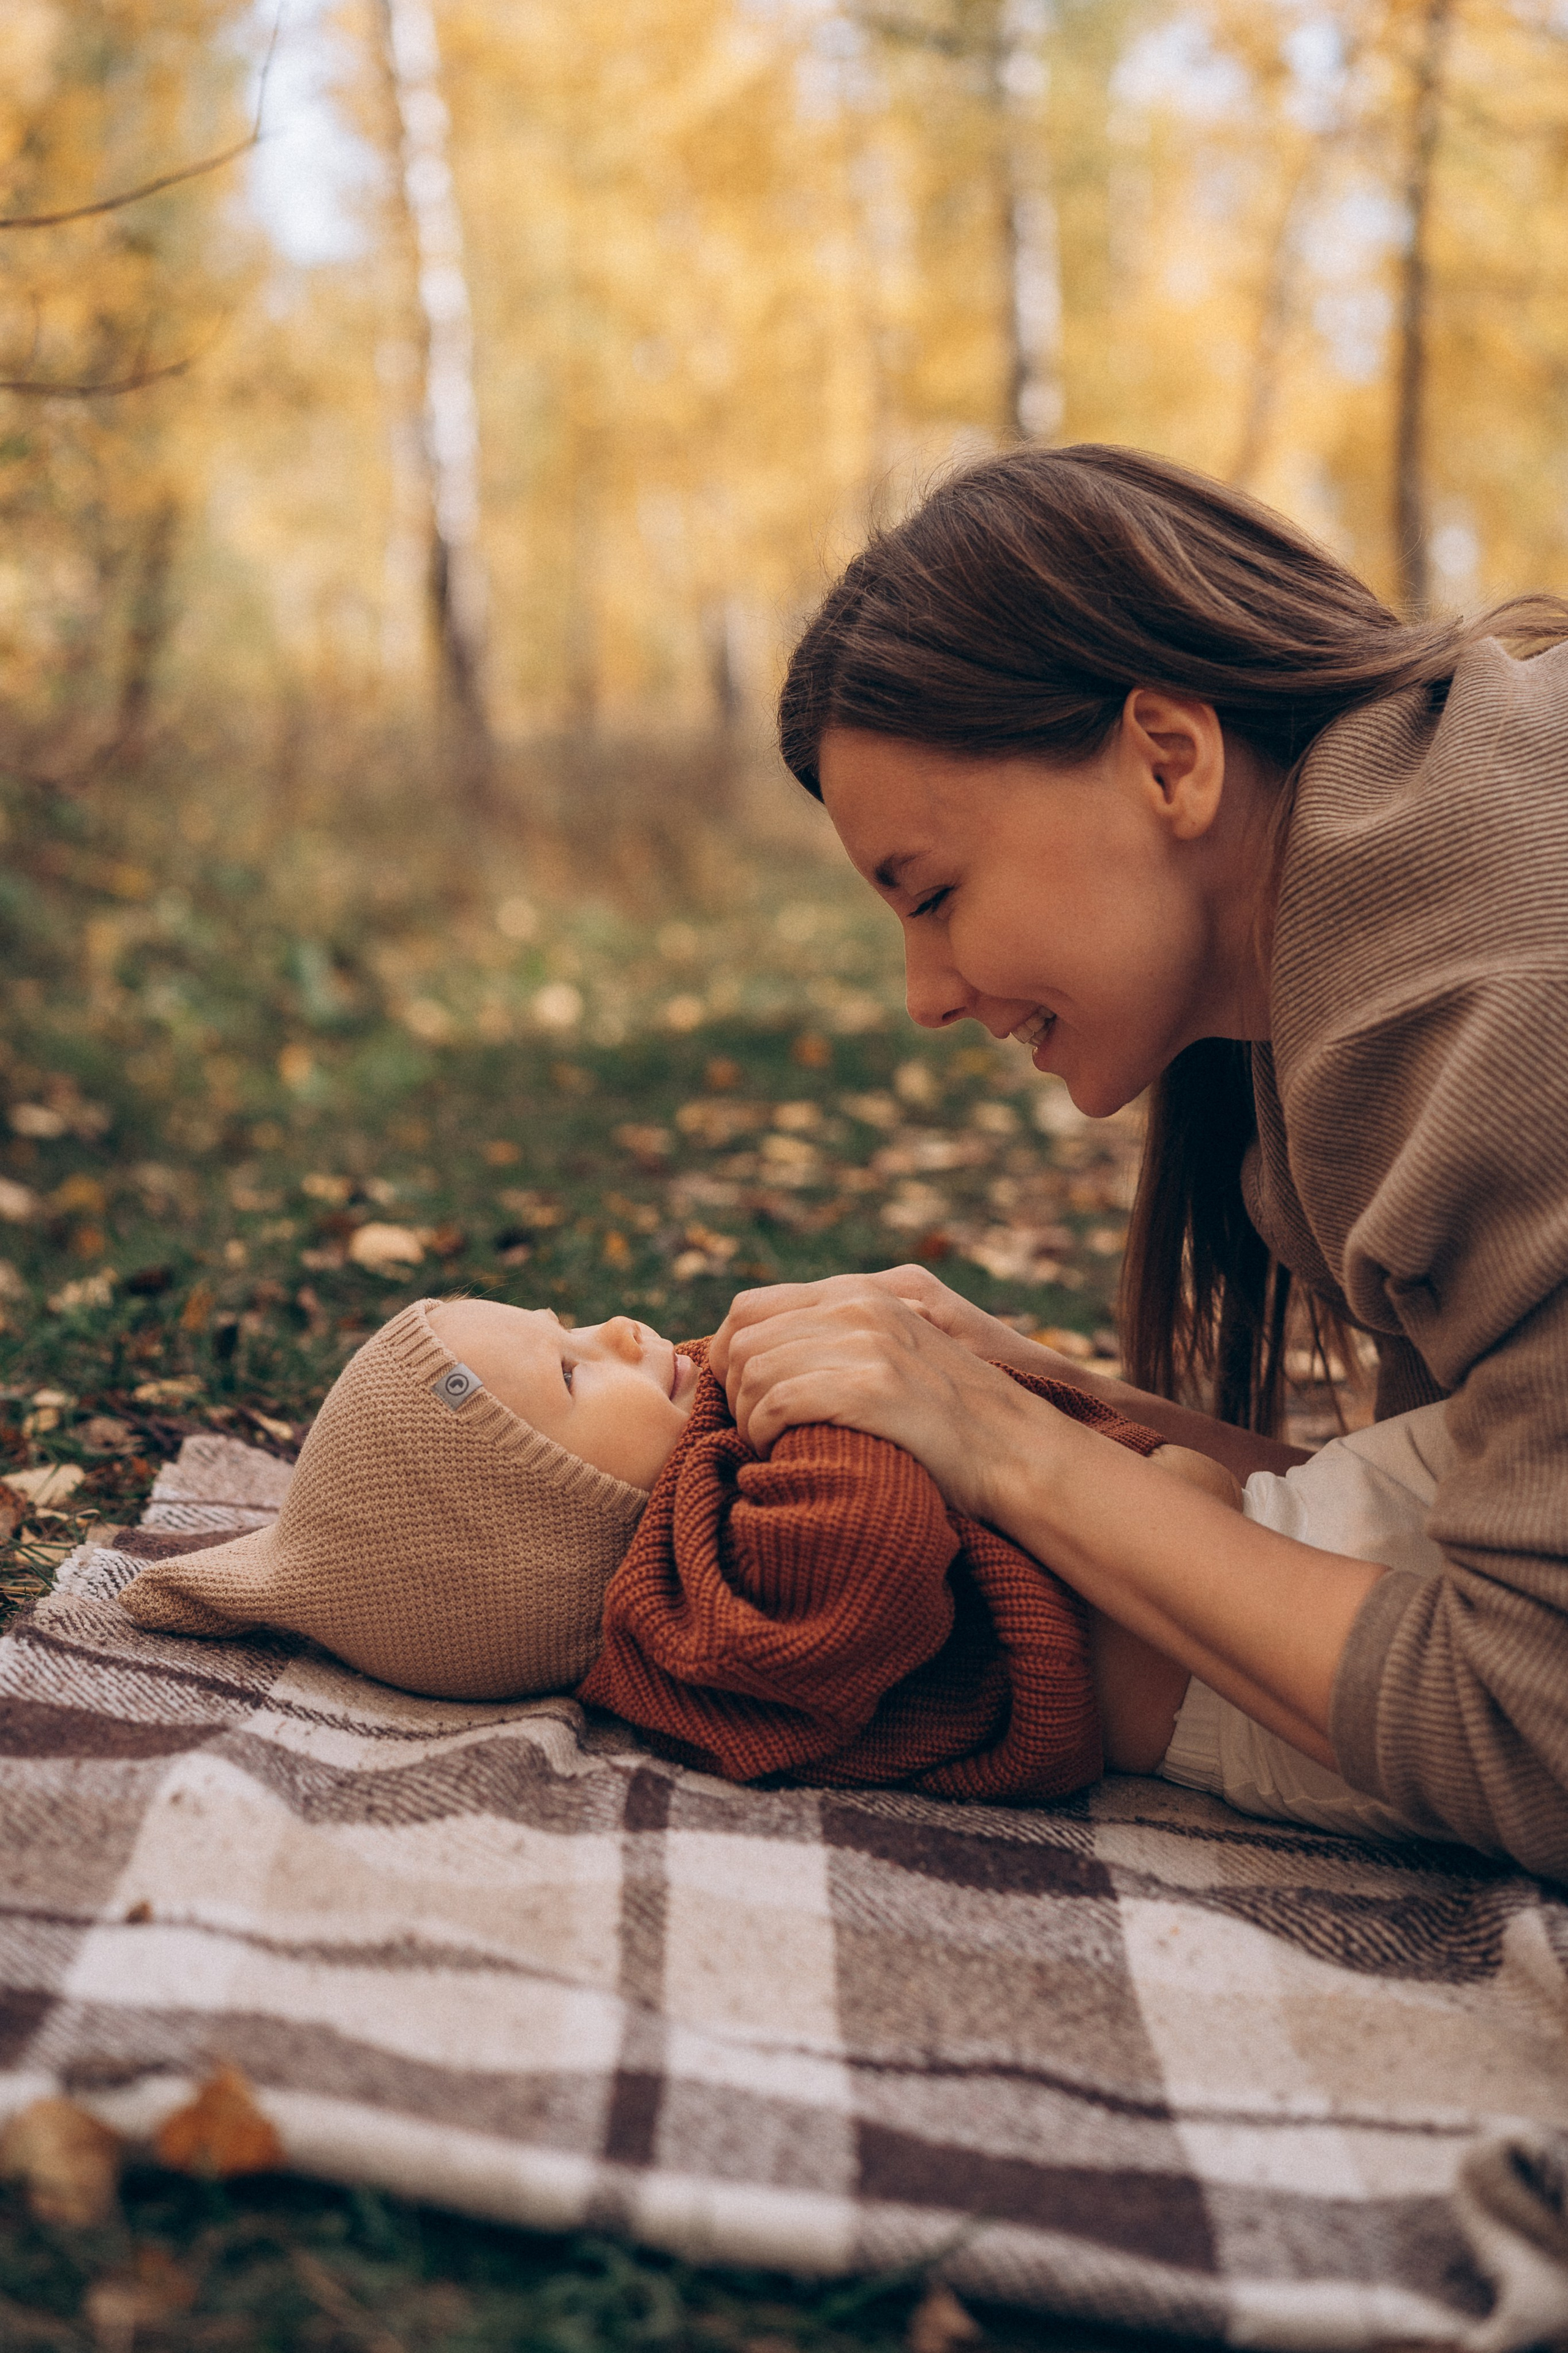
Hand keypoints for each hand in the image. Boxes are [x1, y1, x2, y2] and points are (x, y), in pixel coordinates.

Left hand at [712, 1278, 1051, 1519]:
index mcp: (862, 1294)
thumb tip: (766, 1354)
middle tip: (759, 1432)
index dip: (728, 1355)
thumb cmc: (951, 1420)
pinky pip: (776, 1402)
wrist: (1017, 1451)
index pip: (749, 1307)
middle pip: (741, 1339)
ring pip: (753, 1372)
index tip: (742, 1398)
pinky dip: (765, 1434)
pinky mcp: (871, 1387)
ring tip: (775, 1446)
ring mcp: (867, 1343)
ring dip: (750, 1419)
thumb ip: (843, 1337)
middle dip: (735, 1392)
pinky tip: (785, 1452)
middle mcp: (859, 1306)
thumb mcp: (898, 1351)